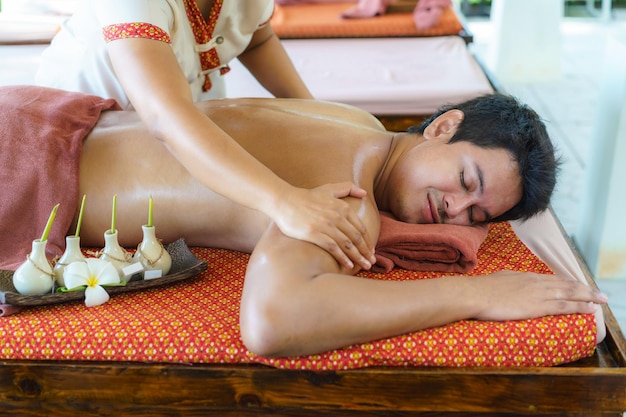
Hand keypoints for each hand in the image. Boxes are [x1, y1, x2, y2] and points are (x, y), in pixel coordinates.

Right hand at [273, 182, 375, 269]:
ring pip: (347, 244)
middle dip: (366, 251)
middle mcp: (336, 216)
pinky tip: (348, 265)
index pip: (360, 227)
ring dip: (358, 257)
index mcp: (342, 207)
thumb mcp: (329, 188)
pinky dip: (343, 258)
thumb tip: (364, 192)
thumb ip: (347, 188)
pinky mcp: (314, 234)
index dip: (368, 240)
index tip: (371, 250)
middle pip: (356, 238)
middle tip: (372, 262)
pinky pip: (333, 248)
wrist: (284, 201)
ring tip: (364, 266)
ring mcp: (326, 226)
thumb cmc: (306, 196)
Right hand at [472, 270, 607, 320]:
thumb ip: (509, 282)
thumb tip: (510, 285)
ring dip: (588, 296)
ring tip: (601, 300)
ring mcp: (538, 293)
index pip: (552, 279)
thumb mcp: (498, 280)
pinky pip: (564, 306)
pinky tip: (590, 308)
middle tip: (600, 293)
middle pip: (566, 284)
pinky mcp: (537, 306)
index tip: (578, 286)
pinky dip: (579, 306)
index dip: (568, 283)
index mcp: (525, 276)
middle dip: (585, 288)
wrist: (474, 294)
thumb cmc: (480, 290)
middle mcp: (535, 282)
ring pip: (570, 293)